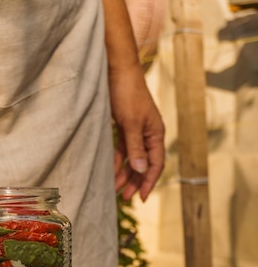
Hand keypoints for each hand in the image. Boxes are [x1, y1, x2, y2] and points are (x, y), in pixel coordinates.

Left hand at [110, 62, 164, 201]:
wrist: (116, 69)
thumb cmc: (127, 93)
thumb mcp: (131, 123)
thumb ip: (136, 148)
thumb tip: (142, 170)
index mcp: (156, 133)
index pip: (156, 164)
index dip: (149, 182)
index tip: (141, 197)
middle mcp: (148, 134)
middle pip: (144, 164)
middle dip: (135, 181)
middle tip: (124, 197)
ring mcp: (136, 130)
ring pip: (132, 158)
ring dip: (124, 173)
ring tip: (114, 188)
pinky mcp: (124, 126)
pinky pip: (122, 149)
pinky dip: (117, 160)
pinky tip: (110, 170)